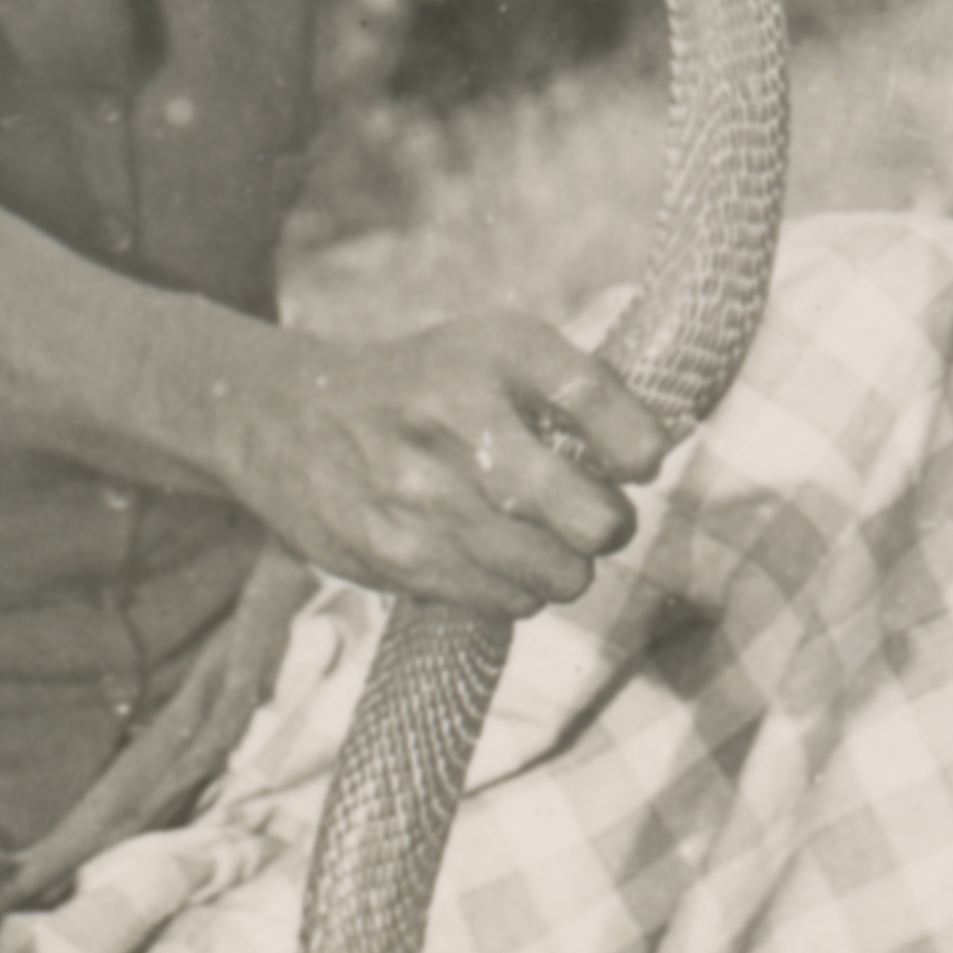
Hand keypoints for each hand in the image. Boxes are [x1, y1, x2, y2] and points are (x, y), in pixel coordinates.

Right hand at [220, 315, 671, 614]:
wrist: (291, 420)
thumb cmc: (423, 385)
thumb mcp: (496, 350)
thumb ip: (584, 390)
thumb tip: (661, 452)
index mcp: (491, 354)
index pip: (600, 402)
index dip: (641, 446)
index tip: (637, 459)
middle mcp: (455, 419)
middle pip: (592, 518)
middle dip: (608, 524)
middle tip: (590, 513)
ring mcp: (423, 496)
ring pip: (556, 575)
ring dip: (564, 564)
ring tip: (535, 534)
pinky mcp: (397, 557)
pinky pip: (506, 603)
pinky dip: (516, 588)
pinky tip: (488, 552)